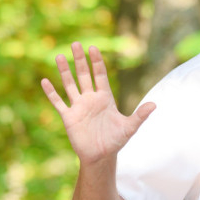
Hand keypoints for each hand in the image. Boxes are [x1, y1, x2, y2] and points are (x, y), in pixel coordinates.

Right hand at [41, 42, 154, 163]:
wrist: (102, 156)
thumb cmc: (116, 141)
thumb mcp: (130, 127)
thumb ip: (140, 115)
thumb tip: (154, 104)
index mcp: (105, 98)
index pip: (100, 75)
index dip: (97, 62)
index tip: (93, 48)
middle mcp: (91, 99)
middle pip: (84, 75)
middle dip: (81, 60)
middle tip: (76, 43)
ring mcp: (79, 107)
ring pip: (70, 85)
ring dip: (65, 71)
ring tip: (60, 56)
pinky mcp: (69, 117)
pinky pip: (58, 102)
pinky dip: (51, 92)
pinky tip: (45, 80)